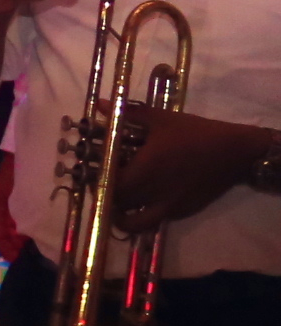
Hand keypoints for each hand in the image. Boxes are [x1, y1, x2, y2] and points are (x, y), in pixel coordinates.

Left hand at [112, 109, 276, 235]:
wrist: (234, 151)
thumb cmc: (194, 133)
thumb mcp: (160, 119)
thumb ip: (127, 114)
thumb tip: (100, 104)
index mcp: (144, 170)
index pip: (109, 185)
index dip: (96, 181)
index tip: (91, 172)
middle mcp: (153, 192)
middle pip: (118, 205)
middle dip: (105, 197)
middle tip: (101, 184)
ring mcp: (169, 205)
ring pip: (136, 222)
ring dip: (122, 216)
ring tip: (117, 203)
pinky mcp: (183, 210)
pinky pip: (156, 219)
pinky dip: (144, 215)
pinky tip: (143, 200)